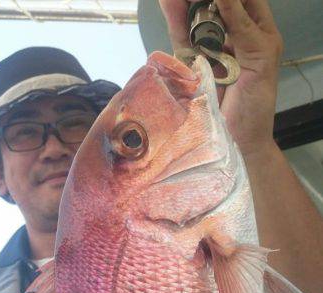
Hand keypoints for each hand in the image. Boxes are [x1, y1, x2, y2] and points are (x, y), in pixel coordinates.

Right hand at [159, 0, 282, 157]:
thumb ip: (241, 25)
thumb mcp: (258, 59)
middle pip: (218, 5)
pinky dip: (174, 17)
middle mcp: (233, 37)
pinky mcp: (190, 64)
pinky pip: (182, 36)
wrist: (237, 143)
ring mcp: (210, 50)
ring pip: (197, 17)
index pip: (245, 0)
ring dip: (188, 3)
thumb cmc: (255, 108)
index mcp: (257, 32)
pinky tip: (169, 2)